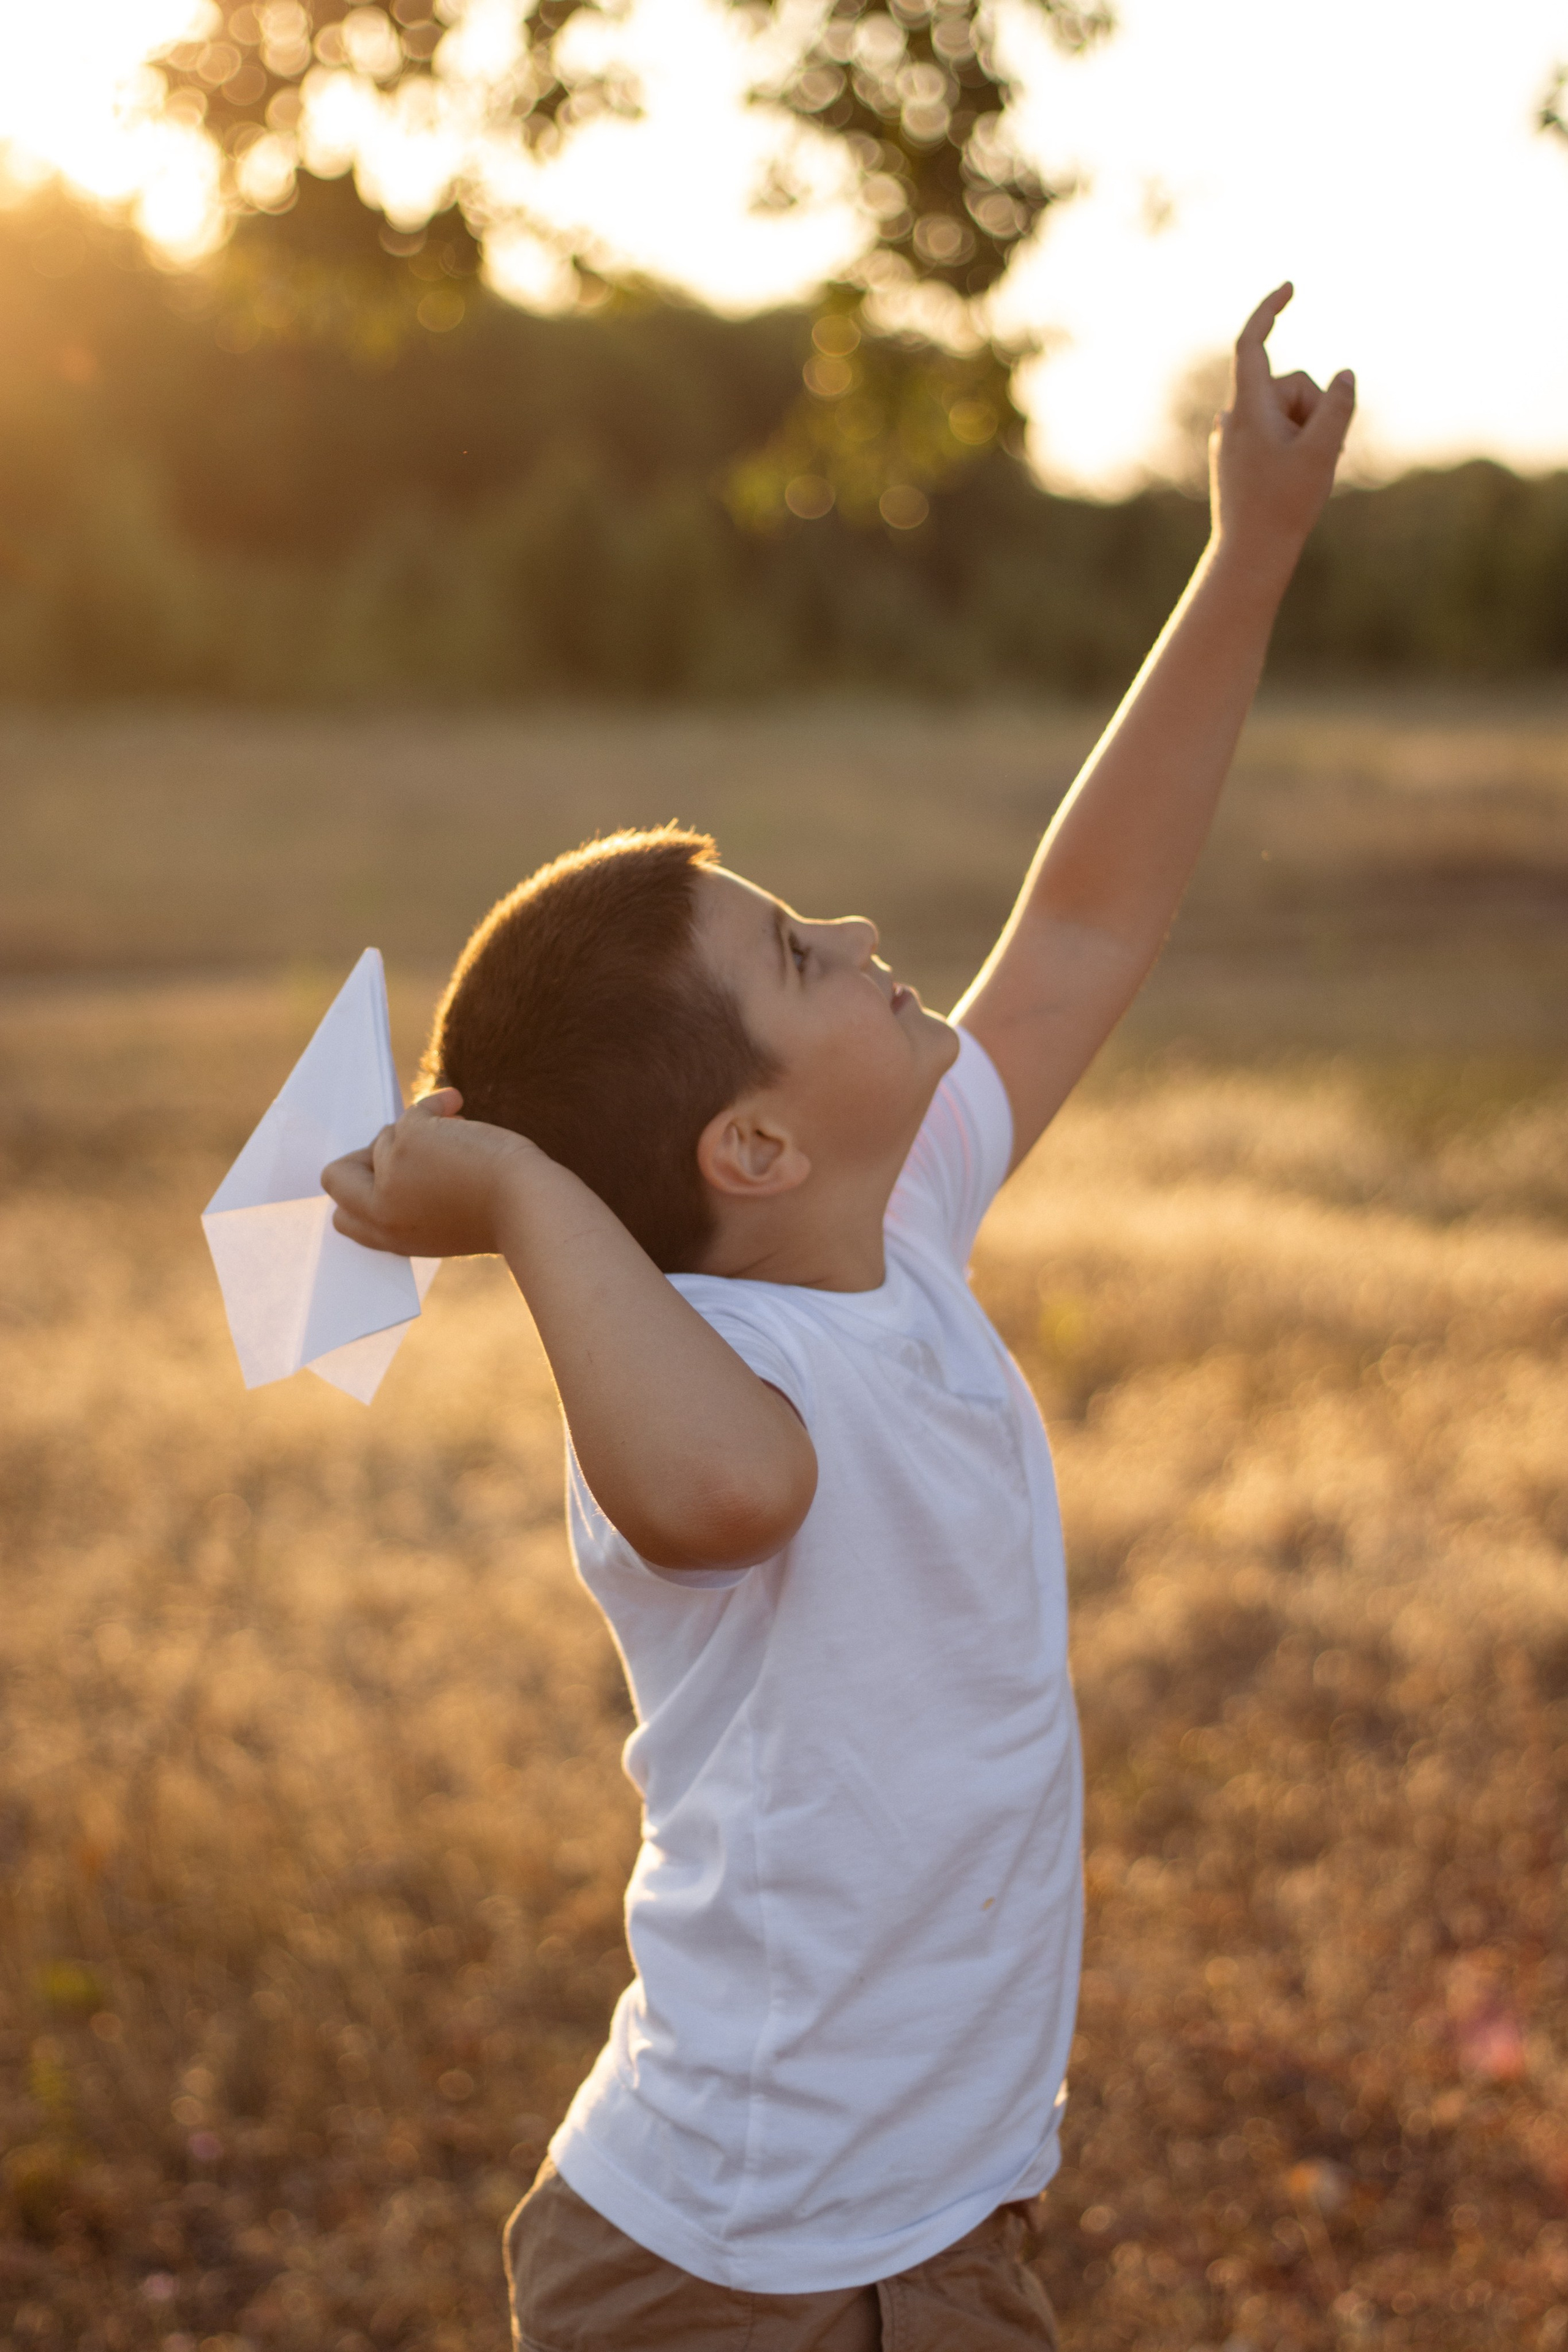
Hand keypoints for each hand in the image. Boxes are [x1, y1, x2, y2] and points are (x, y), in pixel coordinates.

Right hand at [321, 1089, 536, 1258]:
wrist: (530, 1208)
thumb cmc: (500, 1214)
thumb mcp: (442, 1222)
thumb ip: (409, 1202)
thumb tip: (390, 1148)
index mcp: (390, 1239)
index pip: (343, 1218)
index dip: (360, 1191)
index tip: (386, 1173)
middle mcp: (381, 1213)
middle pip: (335, 1177)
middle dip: (365, 1157)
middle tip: (407, 1148)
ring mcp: (390, 1176)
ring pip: (385, 1138)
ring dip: (423, 1135)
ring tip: (461, 1146)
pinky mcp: (407, 1142)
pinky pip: (411, 1112)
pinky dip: (437, 1106)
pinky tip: (457, 1104)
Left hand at [1210, 283, 1354, 565]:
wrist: (1250, 554)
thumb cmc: (1283, 506)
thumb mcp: (1323, 452)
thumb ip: (1338, 407)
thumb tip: (1345, 374)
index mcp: (1247, 409)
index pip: (1251, 344)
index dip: (1269, 310)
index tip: (1291, 288)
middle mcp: (1234, 418)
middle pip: (1291, 385)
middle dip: (1315, 407)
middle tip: (1321, 453)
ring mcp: (1234, 437)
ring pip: (1287, 411)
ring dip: (1308, 430)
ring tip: (1307, 471)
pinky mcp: (1237, 455)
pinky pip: (1276, 432)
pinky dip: (1296, 444)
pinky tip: (1297, 478)